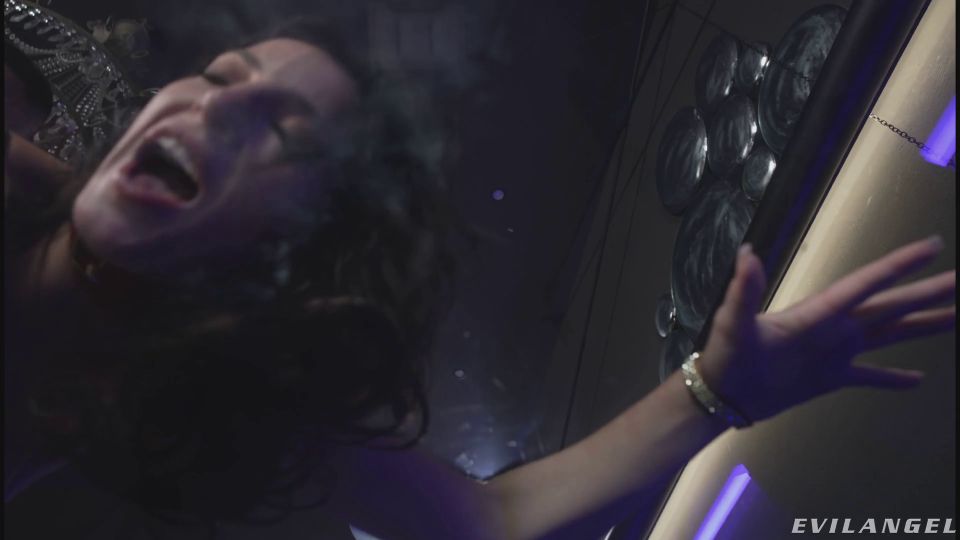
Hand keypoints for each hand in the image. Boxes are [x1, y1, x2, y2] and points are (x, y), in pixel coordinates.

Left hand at [698, 237, 954, 423]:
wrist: (720, 393)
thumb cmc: (726, 354)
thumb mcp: (733, 321)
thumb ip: (744, 289)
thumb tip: (747, 252)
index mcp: (817, 312)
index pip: (865, 283)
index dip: (898, 266)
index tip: (932, 247)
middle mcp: (833, 327)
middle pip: (889, 306)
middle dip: (926, 293)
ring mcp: (834, 352)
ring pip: (887, 334)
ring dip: (921, 325)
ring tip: (956, 315)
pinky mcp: (829, 378)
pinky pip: (868, 377)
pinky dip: (892, 378)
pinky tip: (918, 379)